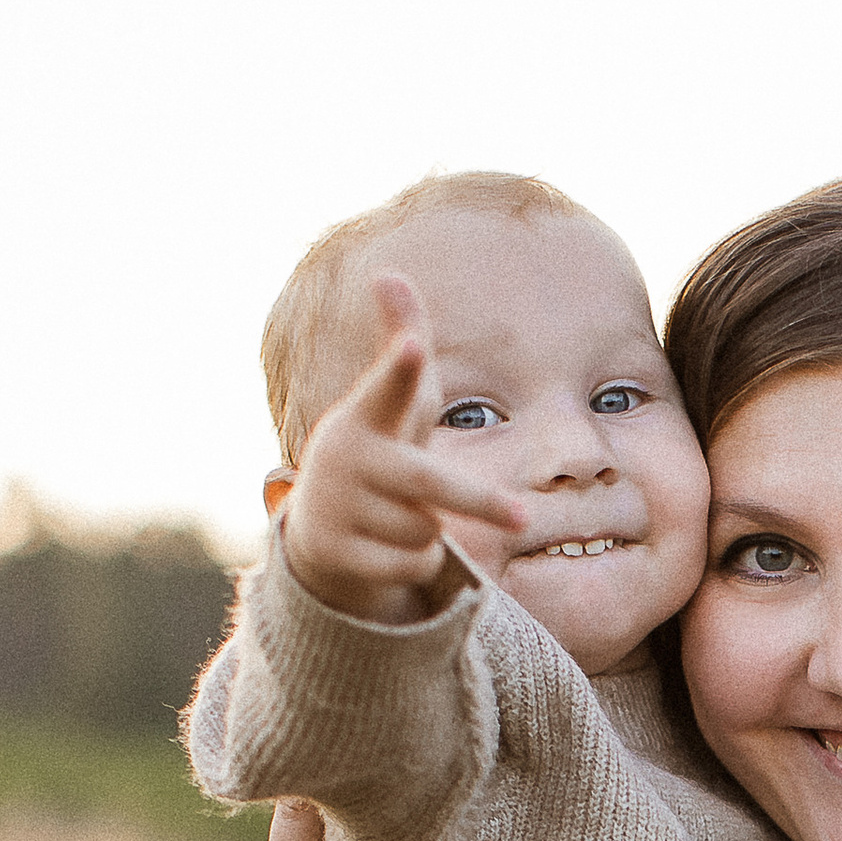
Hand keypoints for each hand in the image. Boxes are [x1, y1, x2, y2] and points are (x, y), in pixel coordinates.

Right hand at [281, 276, 526, 625]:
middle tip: (525, 517)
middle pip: (429, 484)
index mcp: (365, 413)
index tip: (416, 348)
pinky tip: (391, 547)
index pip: (389, 387)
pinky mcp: (334, 553)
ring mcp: (337, 506)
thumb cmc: (379, 443)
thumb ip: (401, 340)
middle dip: (479, 501)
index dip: (403, 368)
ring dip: (431, 531)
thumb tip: (388, 273)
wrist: (317, 519)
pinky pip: (412, 567)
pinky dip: (419, 562)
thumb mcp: (391, 398)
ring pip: (425, 532)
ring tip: (402, 515)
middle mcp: (346, 458)